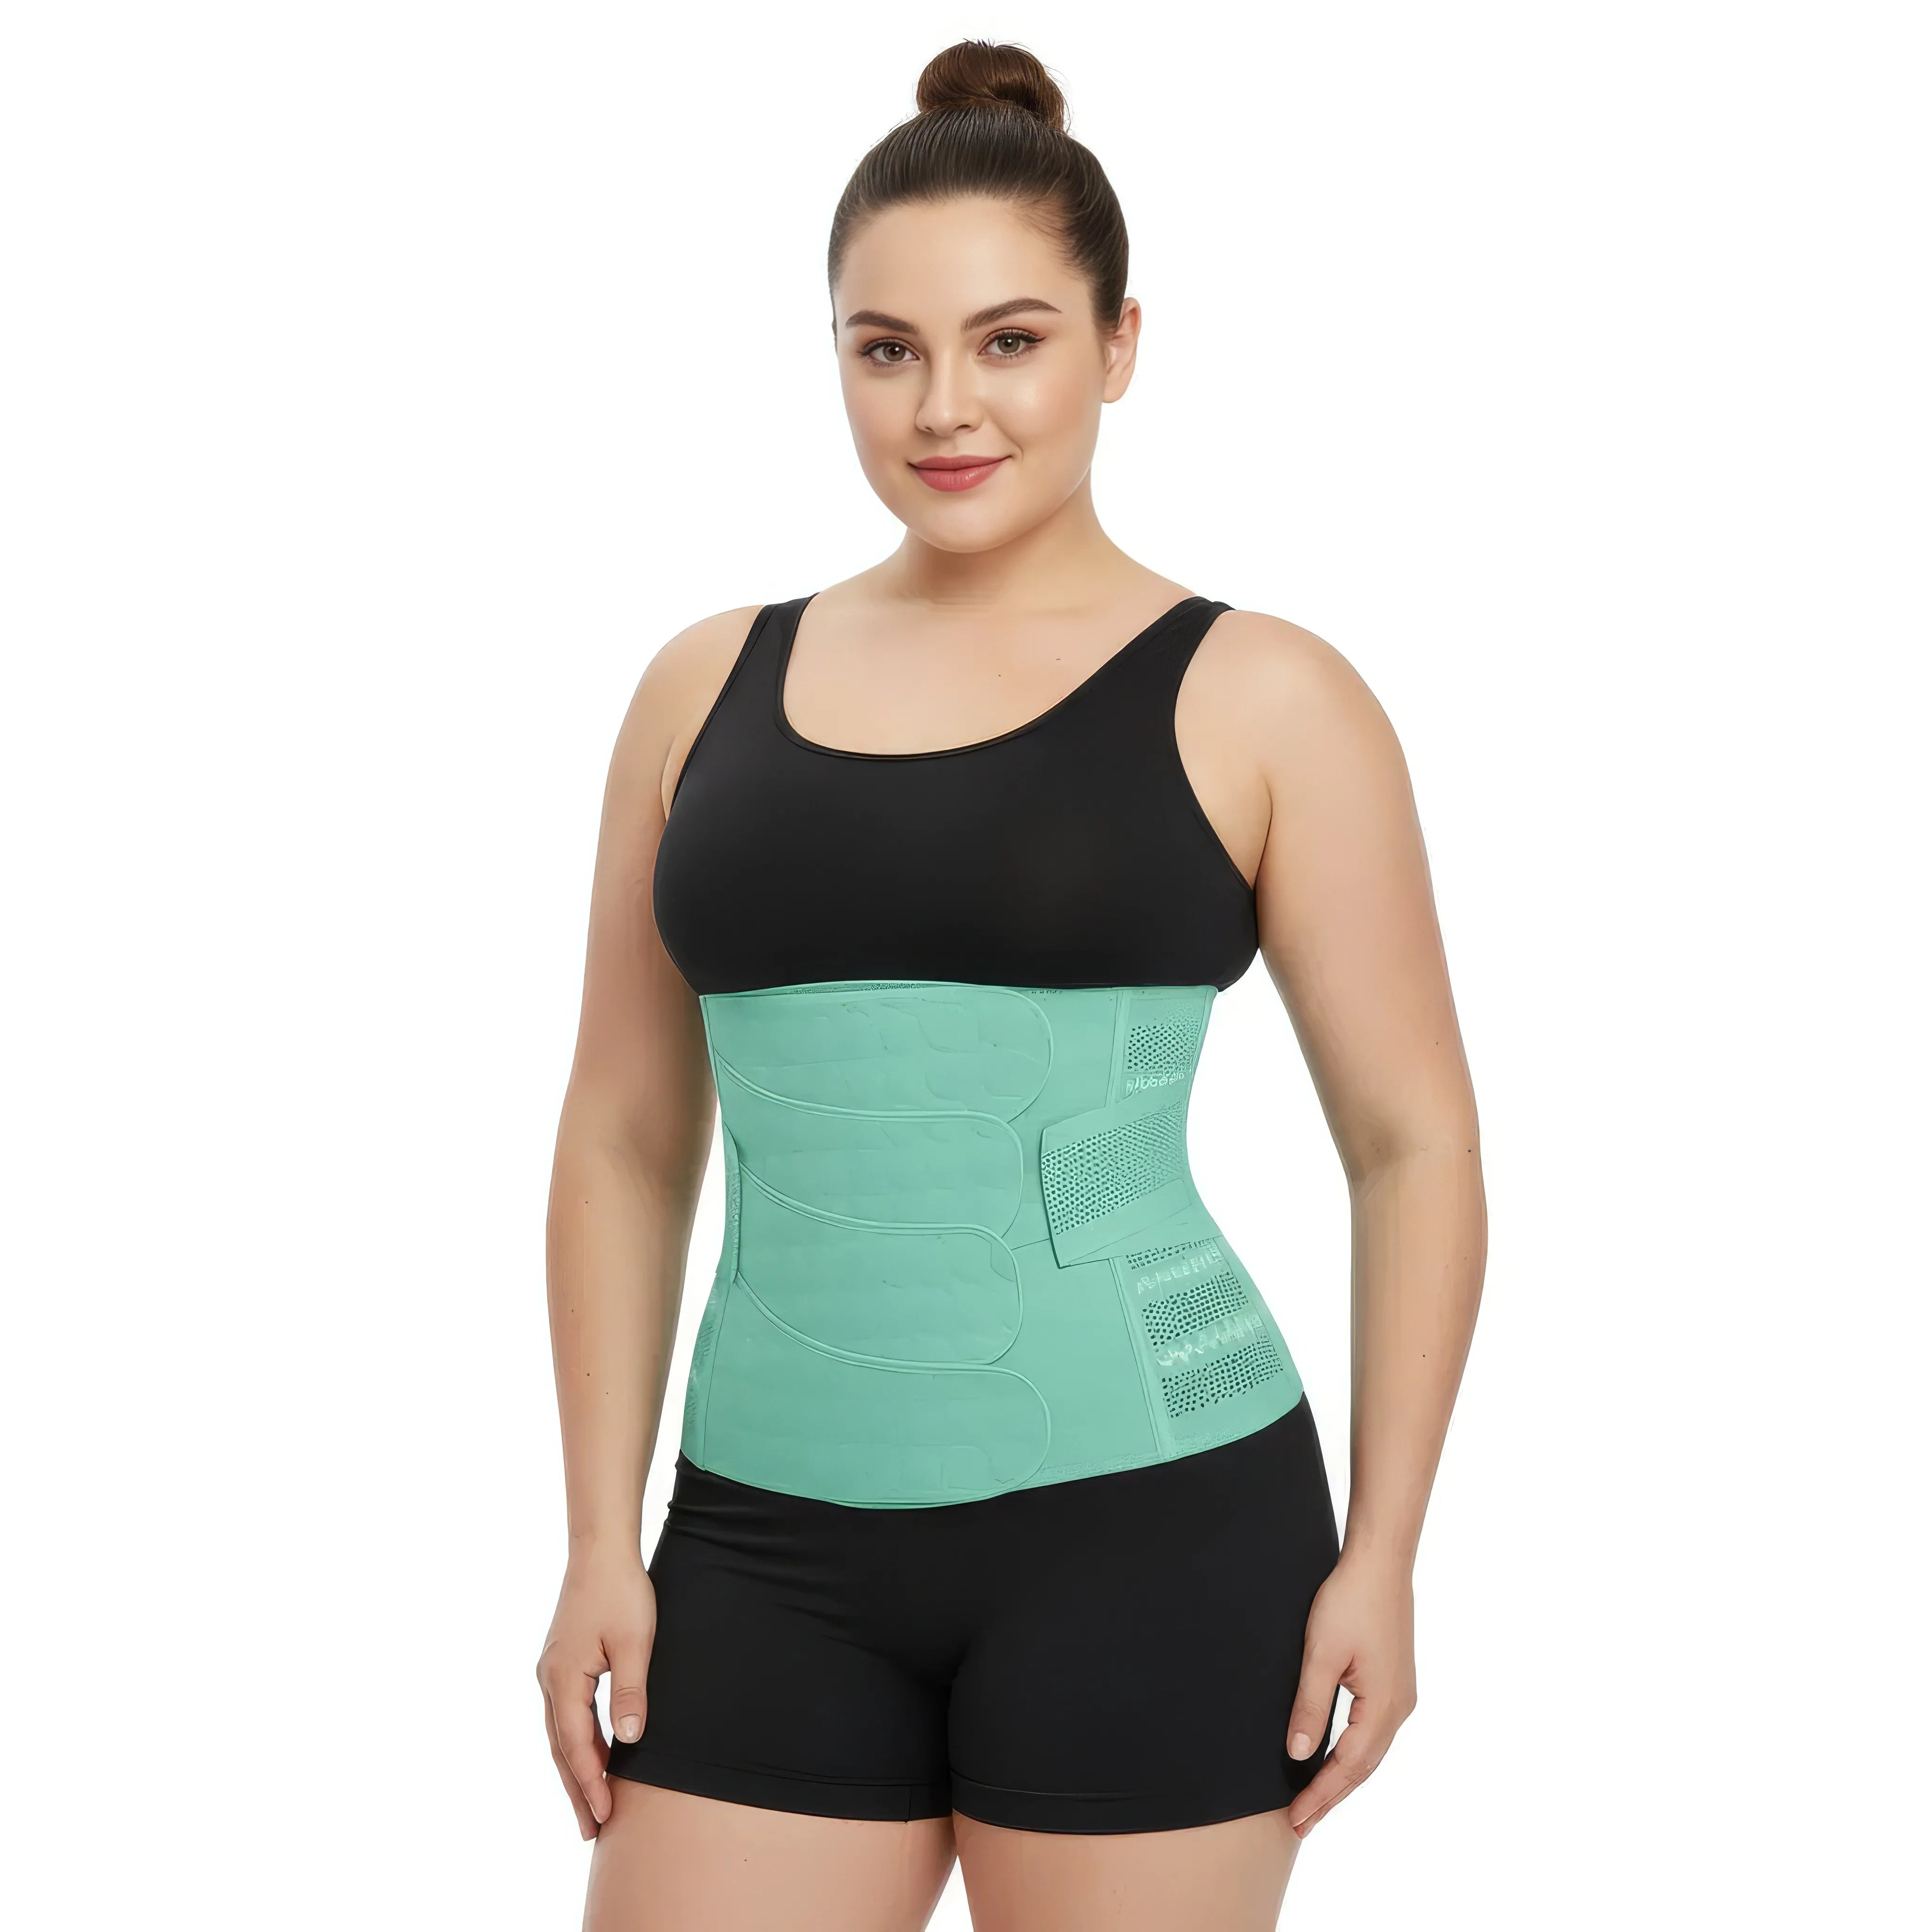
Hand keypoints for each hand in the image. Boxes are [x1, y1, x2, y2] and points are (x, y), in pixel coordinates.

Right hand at [535, 1547, 655, 1839]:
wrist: (600, 1551)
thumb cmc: (620, 1592)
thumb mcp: (635, 1643)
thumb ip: (630, 1693)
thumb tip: (629, 1741)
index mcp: (564, 1679)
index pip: (577, 1746)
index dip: (591, 1783)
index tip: (604, 1816)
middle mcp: (550, 1680)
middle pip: (561, 1748)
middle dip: (576, 1790)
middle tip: (590, 1832)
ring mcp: (552, 1671)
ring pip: (560, 1733)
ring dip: (575, 1769)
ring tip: (589, 1805)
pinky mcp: (561, 1662)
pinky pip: (565, 1715)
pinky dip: (576, 1742)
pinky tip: (591, 1755)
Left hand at [1284, 1551, 1416, 1837]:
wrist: (1379, 1563)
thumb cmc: (1349, 1601)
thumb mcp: (1321, 1654)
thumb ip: (1311, 1706)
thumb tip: (1299, 1754)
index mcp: (1383, 1707)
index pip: (1347, 1766)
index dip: (1320, 1795)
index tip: (1295, 1819)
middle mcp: (1399, 1708)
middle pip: (1362, 1767)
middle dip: (1331, 1797)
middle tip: (1300, 1824)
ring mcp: (1400, 1696)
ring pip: (1369, 1752)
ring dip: (1342, 1778)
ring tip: (1314, 1801)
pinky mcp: (1394, 1682)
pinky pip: (1373, 1732)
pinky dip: (1353, 1753)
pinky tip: (1337, 1758)